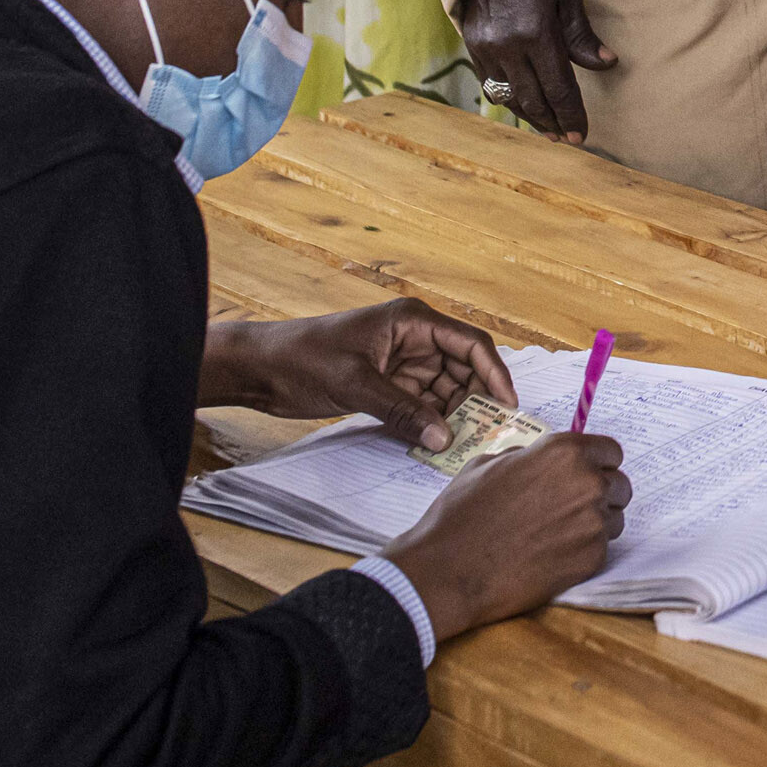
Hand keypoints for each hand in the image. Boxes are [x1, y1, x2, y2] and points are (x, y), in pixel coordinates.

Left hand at [207, 299, 517, 449]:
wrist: (259, 369)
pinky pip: (421, 404)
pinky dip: (429, 422)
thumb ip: (404, 411)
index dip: (495, 373)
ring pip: (445, 390)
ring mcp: (401, 362)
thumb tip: (444, 437)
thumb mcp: (356, 386)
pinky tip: (434, 443)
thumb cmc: (303, 360)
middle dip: (475, 399)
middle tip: (487, 434)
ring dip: (453, 415)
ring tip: (462, 445)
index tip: (508, 405)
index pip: (470, 343)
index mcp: (412, 321)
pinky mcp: (387, 384)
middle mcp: (413, 338)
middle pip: (463, 368)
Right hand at [375, 433, 629, 641]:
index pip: (611, 451)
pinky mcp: (591, 560)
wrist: (450, 571)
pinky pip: (602, 548)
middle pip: (619, 484)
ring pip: (614, 518)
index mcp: (564, 452)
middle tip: (570, 508)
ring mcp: (592, 523)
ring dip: (594, 523)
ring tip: (556, 534)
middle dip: (600, 493)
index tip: (586, 473)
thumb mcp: (488, 465)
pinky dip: (583, 551)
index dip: (597, 463)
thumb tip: (542, 462)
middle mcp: (587, 483)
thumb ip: (529, 458)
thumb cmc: (461, 515)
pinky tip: (552, 554)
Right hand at [458, 0, 610, 139]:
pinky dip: (508, 99)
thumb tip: (607, 64)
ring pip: (509, 97)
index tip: (582, 134)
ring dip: (530, 116)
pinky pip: (490, 84)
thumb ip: (581, 35)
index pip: (558, 88)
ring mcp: (485, 48)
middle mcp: (507, 46)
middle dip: (553, 123)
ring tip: (548, 129)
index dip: (571, 115)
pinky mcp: (472, 44)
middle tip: (568, 138)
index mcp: (536, 33)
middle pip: (533, 100)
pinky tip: (523, 105)